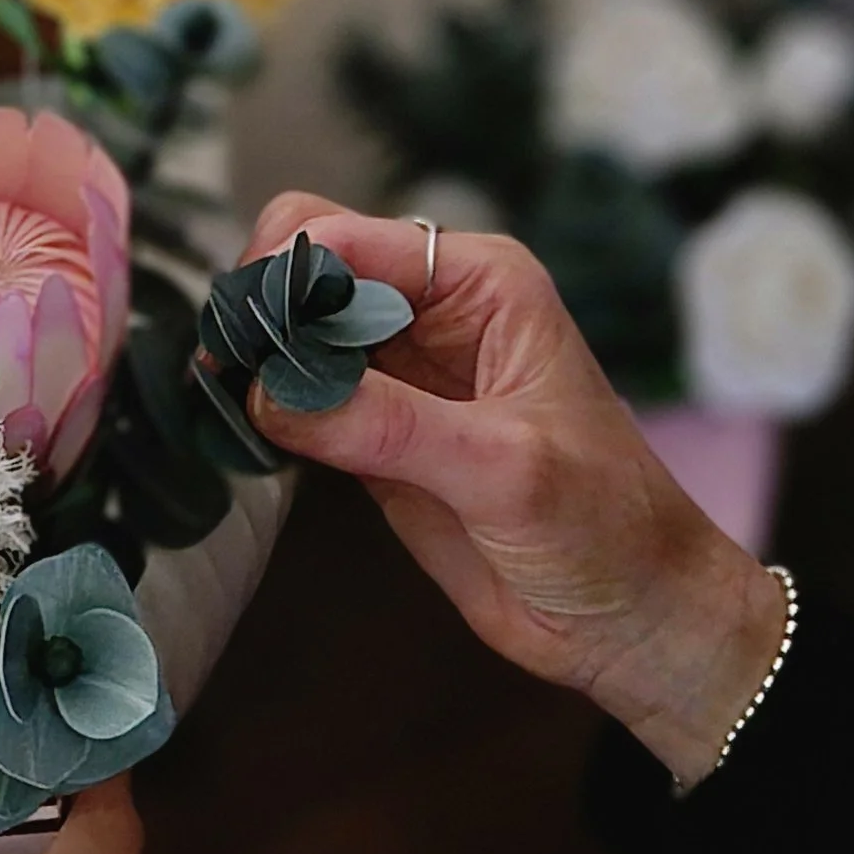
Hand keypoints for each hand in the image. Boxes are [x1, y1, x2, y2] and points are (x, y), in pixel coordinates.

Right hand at [245, 197, 787, 782]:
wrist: (632, 616)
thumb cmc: (606, 527)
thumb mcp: (501, 468)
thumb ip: (387, 425)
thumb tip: (272, 392)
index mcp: (480, 282)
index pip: (346, 237)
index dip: (282, 276)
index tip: (242, 344)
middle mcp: (435, 312)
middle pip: (305, 269)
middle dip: (258, 311)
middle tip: (226, 377)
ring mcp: (400, 375)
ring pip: (292, 333)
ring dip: (252, 361)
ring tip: (222, 406)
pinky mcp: (375, 436)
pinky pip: (297, 399)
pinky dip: (263, 411)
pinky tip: (245, 437)